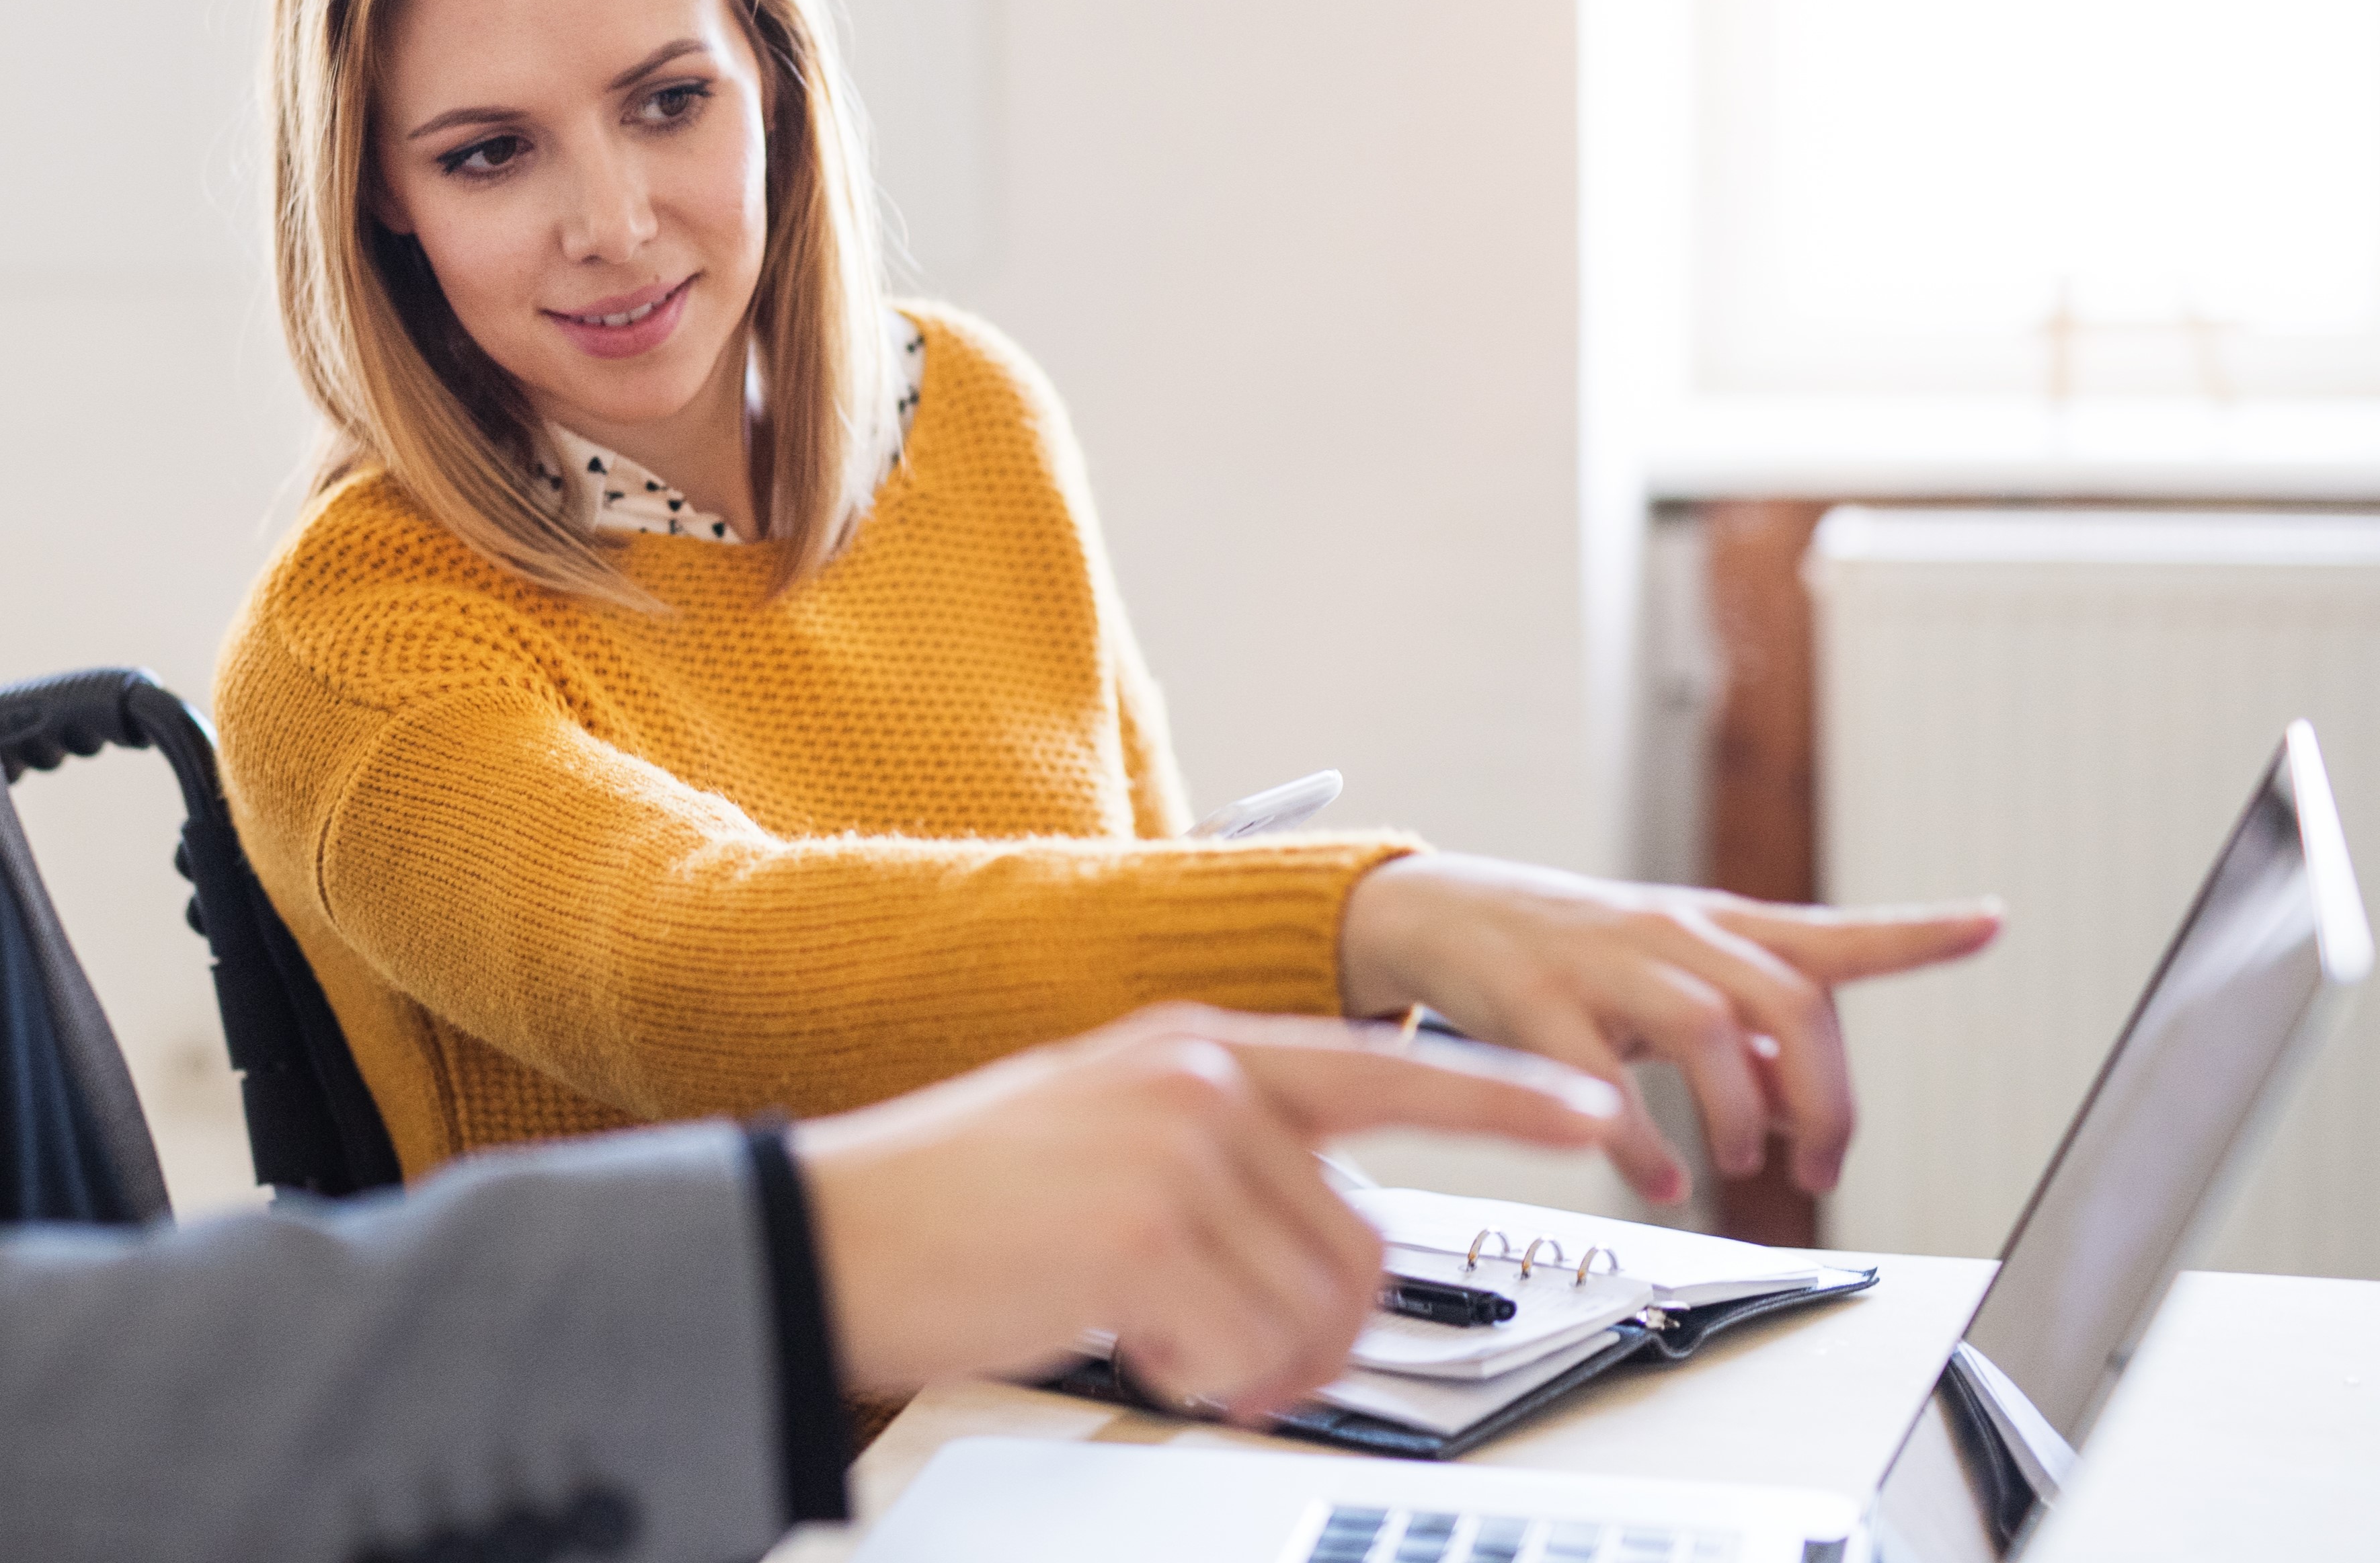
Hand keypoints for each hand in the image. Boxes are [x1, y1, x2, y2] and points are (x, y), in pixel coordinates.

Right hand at [789, 1004, 1619, 1423]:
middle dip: (1316, 1329)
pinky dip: (1204, 1381)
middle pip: (1361, 1242)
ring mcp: (1179, 1150)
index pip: (1392, 1071)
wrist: (835, 1225)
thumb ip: (1221, 1144)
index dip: (1506, 1098)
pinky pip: (1251, 1349)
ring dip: (1254, 1364)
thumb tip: (1322, 1224)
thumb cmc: (959, 1196)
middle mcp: (1204, 1083)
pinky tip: (1134, 1349)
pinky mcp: (1148, 1230)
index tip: (1597, 1111)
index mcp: (1200, 1049)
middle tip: (1228, 1356)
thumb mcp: (1105, 1126)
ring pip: (1316, 1306)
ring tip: (1165, 1346)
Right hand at [1336, 853, 2003, 1203]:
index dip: (1916, 932)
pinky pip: (1601, 1080)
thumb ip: (1747, 1041)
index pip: (1833, 932)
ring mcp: (1603, 961)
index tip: (1992, 924)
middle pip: (1788, 1001)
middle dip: (1826, 1100)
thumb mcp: (1670, 982)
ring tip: (1735, 1167)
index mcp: (1715, 927)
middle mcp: (1672, 933)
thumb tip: (1808, 1115)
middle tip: (1819, 1170)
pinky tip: (1655, 1176)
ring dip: (1740, 1116)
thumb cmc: (1574, 954)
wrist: (1443, 910)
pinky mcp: (1536, 1000)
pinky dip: (1640, 1145)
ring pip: (1707, 1030)